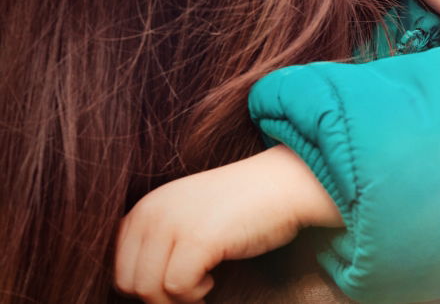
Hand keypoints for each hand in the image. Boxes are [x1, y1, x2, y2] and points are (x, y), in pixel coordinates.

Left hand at [114, 145, 340, 303]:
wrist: (285, 184)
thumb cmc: (243, 205)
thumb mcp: (188, 214)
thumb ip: (158, 239)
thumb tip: (136, 287)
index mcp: (146, 206)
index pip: (117, 265)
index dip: (144, 284)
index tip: (173, 284)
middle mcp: (152, 211)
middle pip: (128, 282)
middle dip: (158, 298)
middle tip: (190, 290)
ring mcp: (174, 224)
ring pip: (148, 290)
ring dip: (177, 299)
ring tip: (202, 284)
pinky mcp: (198, 238)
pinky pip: (177, 288)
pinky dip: (195, 294)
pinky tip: (213, 278)